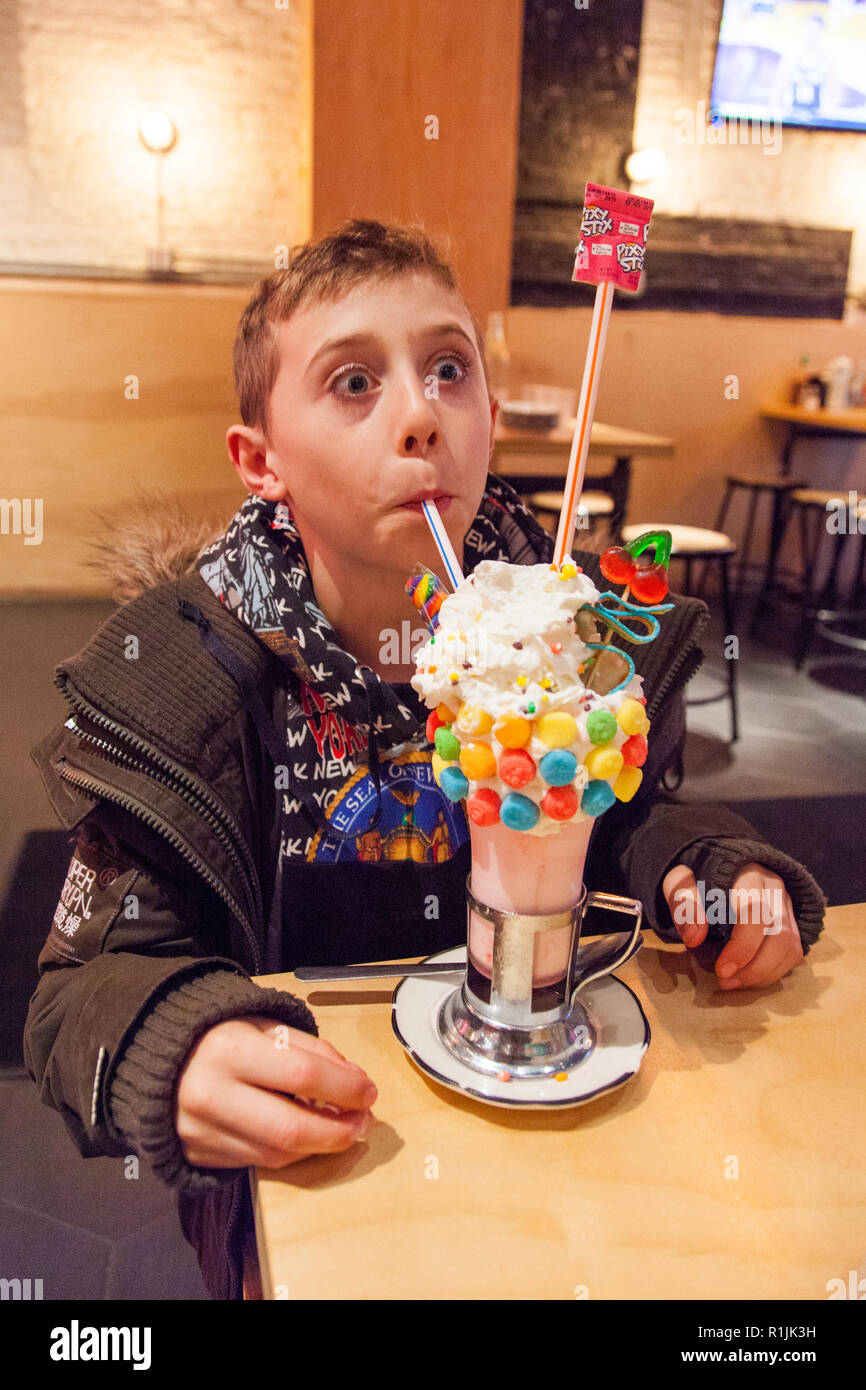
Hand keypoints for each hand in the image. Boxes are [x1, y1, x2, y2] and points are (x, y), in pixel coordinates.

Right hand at [175, 1015, 377, 1168]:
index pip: (302, 1075)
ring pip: (277, 1153)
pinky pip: (258, 1162)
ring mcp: (201, 1132)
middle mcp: (211, 1095)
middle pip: (291, 1128)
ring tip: (342, 1129)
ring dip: (320, 1145)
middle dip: (338, 1130)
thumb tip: (355, 1082)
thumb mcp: (263, 1025)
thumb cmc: (218, 1035)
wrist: (153, 1058)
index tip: (370, 1091)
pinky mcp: (199, 1155)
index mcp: (228, 1049)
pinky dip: (290, 1152)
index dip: (345, 1087)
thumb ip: (311, 1050)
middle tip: (364, 1122)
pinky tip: (307, 1136)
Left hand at [662, 861, 803, 989]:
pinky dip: (772, 972)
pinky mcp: (791, 923)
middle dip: (754, 967)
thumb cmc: (698, 876)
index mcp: (748, 874)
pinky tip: (748, 977)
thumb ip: (684, 904)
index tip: (722, 970)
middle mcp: (775, 889)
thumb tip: (695, 937)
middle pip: (780, 935)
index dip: (743, 946)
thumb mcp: (681, 881)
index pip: (757, 912)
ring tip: (734, 983)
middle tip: (725, 982)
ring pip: (790, 947)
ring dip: (763, 974)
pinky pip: (792, 954)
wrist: (719, 865)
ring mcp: (787, 906)